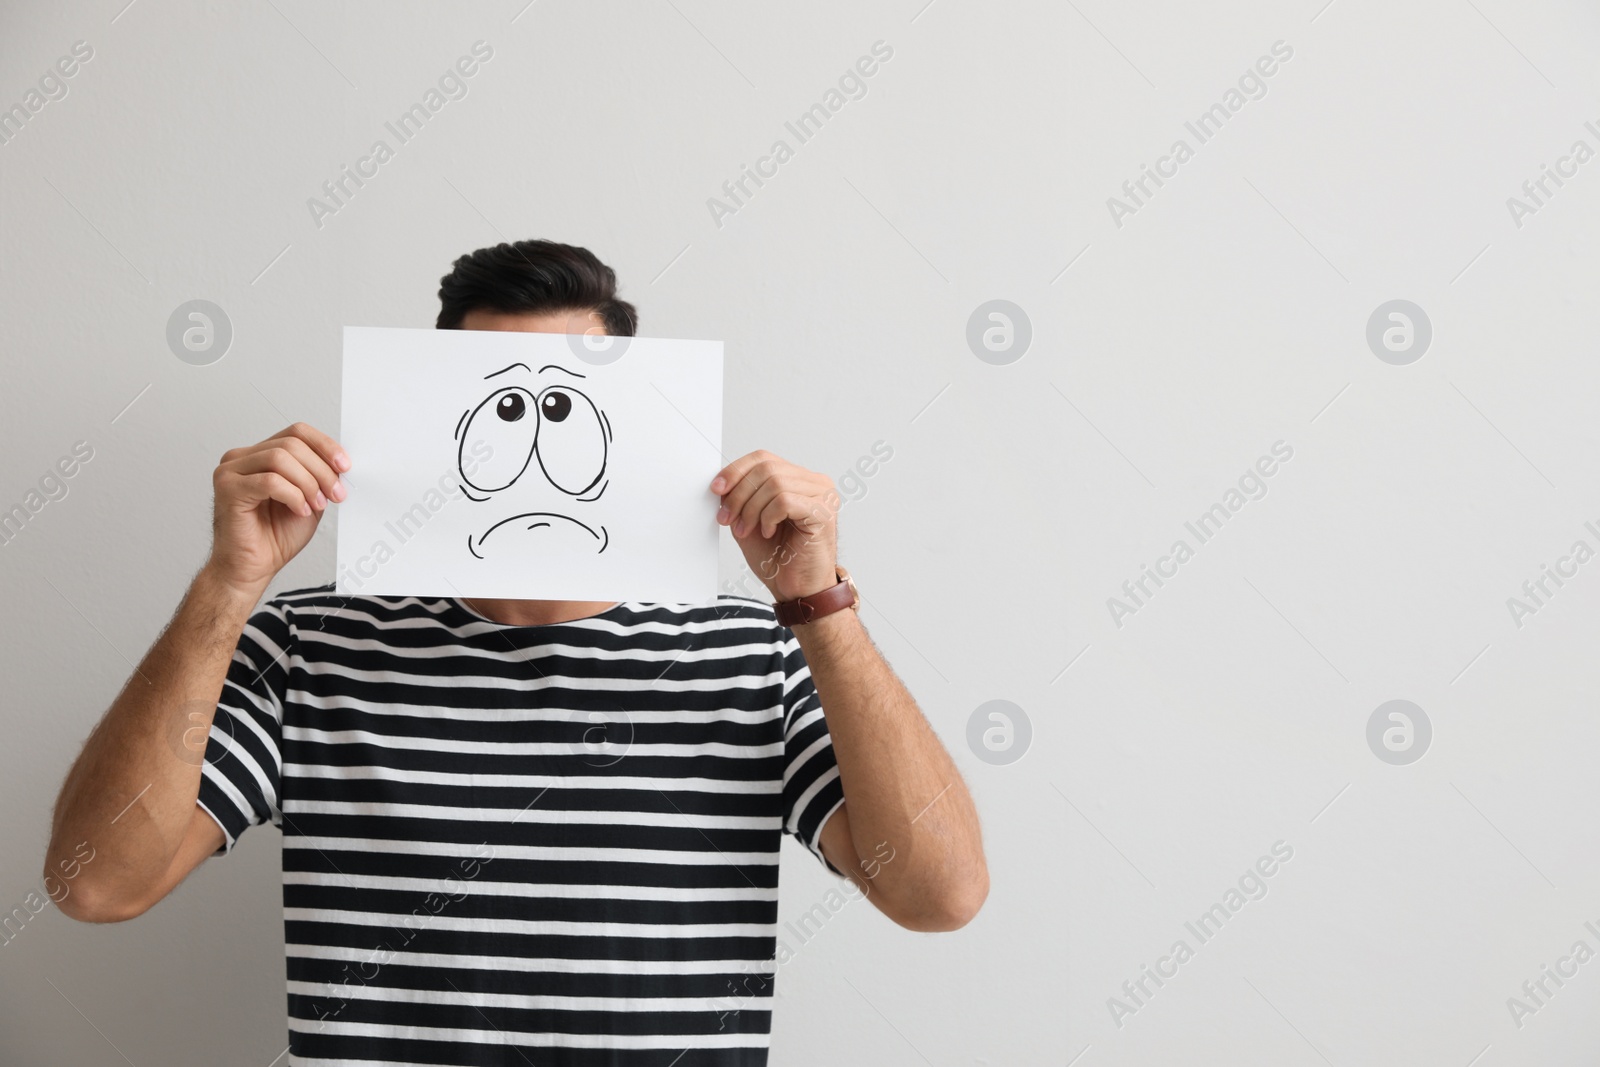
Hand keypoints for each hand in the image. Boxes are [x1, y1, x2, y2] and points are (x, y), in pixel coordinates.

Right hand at [204, 422, 349, 596]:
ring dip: (308, 483)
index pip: (296, 433)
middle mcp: (242, 458)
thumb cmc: (275, 536)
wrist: (253, 567)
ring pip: (280, 458)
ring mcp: (231, 471)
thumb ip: (320, 477)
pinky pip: (269, 480)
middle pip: (291, 444)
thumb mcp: (310, 498)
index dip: (325, 446)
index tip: (345, 466)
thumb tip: (341, 462)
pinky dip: (293, 495)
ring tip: (316, 505)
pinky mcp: (228, 489)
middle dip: (321, 470)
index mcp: (260, 455)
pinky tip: (300, 511)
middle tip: (335, 494)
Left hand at [711, 450, 839, 601]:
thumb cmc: (780, 559)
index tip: (717, 489)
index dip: (736, 470)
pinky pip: (785, 500)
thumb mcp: (750, 521)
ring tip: (746, 530)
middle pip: (767, 469)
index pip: (764, 459)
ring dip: (751, 509)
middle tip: (728, 519)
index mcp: (799, 480)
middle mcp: (815, 483)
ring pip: (774, 483)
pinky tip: (768, 533)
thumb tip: (722, 482)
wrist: (798, 591)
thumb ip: (740, 498)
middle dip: (739, 494)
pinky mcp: (823, 512)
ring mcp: (823, 496)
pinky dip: (768, 517)